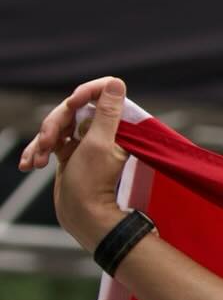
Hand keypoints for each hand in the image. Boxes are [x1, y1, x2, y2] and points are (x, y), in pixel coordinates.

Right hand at [18, 76, 131, 250]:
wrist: (82, 216)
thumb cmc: (91, 183)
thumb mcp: (99, 143)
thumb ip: (107, 113)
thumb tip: (116, 83)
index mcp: (115, 127)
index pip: (100, 93)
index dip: (85, 93)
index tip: (73, 102)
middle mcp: (101, 131)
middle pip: (71, 109)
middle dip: (54, 124)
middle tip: (47, 143)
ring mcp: (83, 142)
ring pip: (56, 125)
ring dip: (42, 140)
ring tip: (38, 161)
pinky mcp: (68, 152)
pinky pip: (49, 142)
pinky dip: (37, 152)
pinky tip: (30, 165)